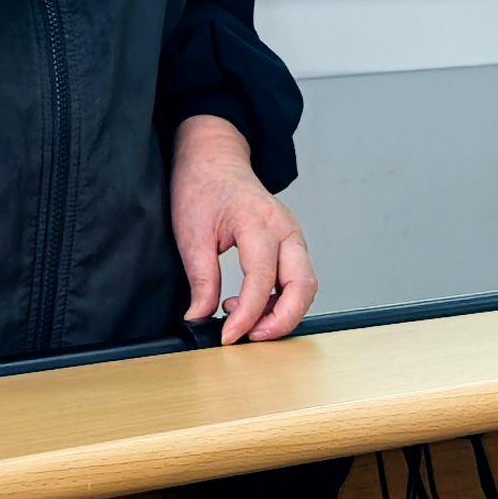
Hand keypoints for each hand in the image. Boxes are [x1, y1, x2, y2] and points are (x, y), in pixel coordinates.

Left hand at [170, 113, 315, 344]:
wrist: (214, 160)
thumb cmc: (203, 187)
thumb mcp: (191, 234)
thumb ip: (201, 279)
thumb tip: (200, 317)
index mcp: (259, 222)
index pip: (262, 280)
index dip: (247, 315)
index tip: (228, 336)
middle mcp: (285, 229)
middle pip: (302, 286)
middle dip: (281, 321)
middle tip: (250, 338)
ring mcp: (293, 235)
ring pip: (305, 286)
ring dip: (283, 312)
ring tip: (246, 321)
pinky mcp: (291, 243)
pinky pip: (298, 278)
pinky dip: (283, 300)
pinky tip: (252, 304)